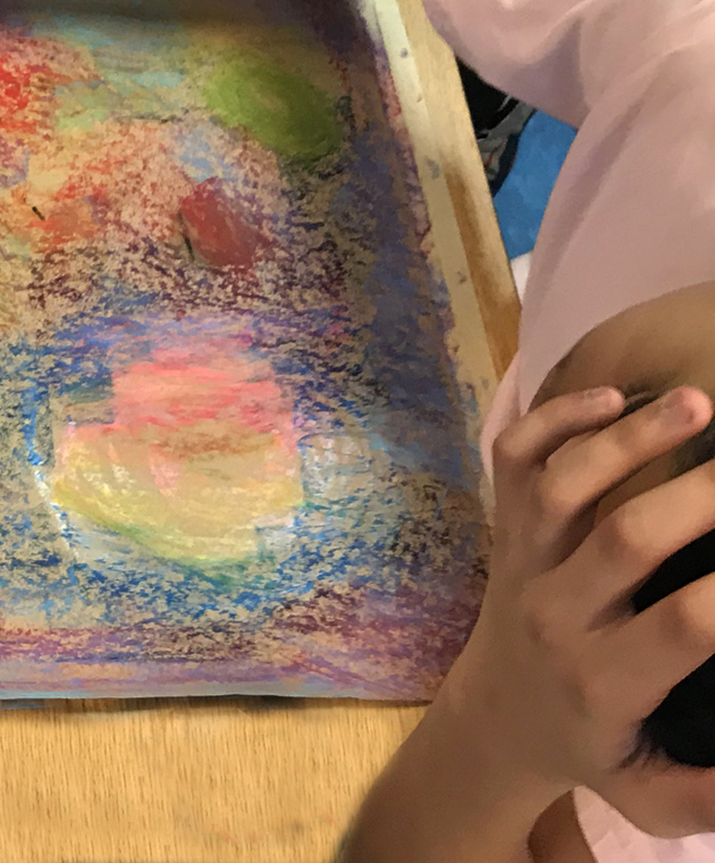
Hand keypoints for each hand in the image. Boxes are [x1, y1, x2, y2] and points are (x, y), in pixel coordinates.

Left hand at [440, 384, 714, 836]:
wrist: (495, 719)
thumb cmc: (594, 750)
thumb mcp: (649, 794)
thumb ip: (705, 794)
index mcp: (604, 678)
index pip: (681, 624)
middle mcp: (557, 611)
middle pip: (623, 537)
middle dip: (695, 495)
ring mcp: (523, 561)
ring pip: (561, 486)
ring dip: (627, 438)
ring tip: (696, 402)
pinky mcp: (503, 528)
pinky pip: (513, 463)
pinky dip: (551, 420)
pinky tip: (610, 395)